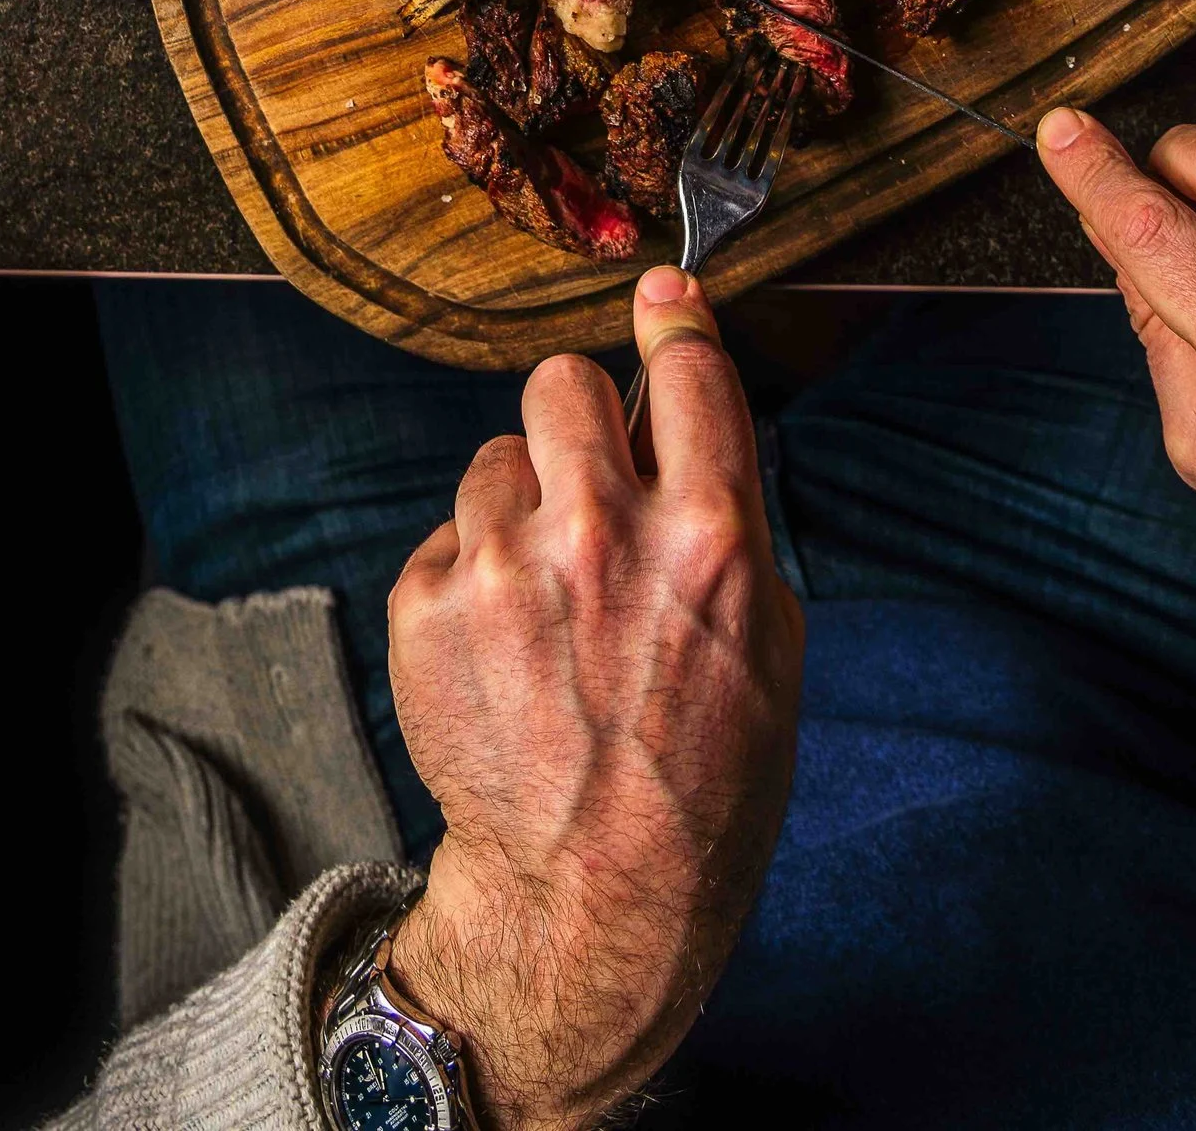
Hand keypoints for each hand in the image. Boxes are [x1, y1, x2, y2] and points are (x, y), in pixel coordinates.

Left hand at [383, 266, 802, 1130]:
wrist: (590, 902)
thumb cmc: (702, 785)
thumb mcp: (769, 649)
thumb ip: (730, 525)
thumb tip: (691, 427)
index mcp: (709, 541)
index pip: (689, 371)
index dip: (674, 319)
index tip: (661, 293)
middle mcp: (602, 535)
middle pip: (563, 380)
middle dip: (578, 421)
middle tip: (589, 481)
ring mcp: (503, 568)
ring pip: (498, 459)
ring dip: (522, 507)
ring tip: (546, 602)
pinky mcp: (426, 606)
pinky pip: (450, 536)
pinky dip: (473, 574)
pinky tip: (503, 648)